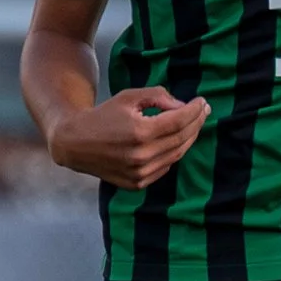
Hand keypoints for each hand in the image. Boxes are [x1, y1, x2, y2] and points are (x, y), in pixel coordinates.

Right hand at [45, 84, 210, 188]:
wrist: (75, 143)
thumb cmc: (103, 115)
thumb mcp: (128, 97)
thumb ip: (158, 96)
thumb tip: (182, 106)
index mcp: (140, 132)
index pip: (180, 120)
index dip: (195, 110)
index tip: (203, 101)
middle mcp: (142, 156)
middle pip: (182, 138)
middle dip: (197, 122)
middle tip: (204, 110)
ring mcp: (140, 173)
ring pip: (177, 154)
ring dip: (189, 138)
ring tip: (195, 124)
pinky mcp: (137, 184)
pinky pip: (165, 166)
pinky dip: (174, 152)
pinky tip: (177, 140)